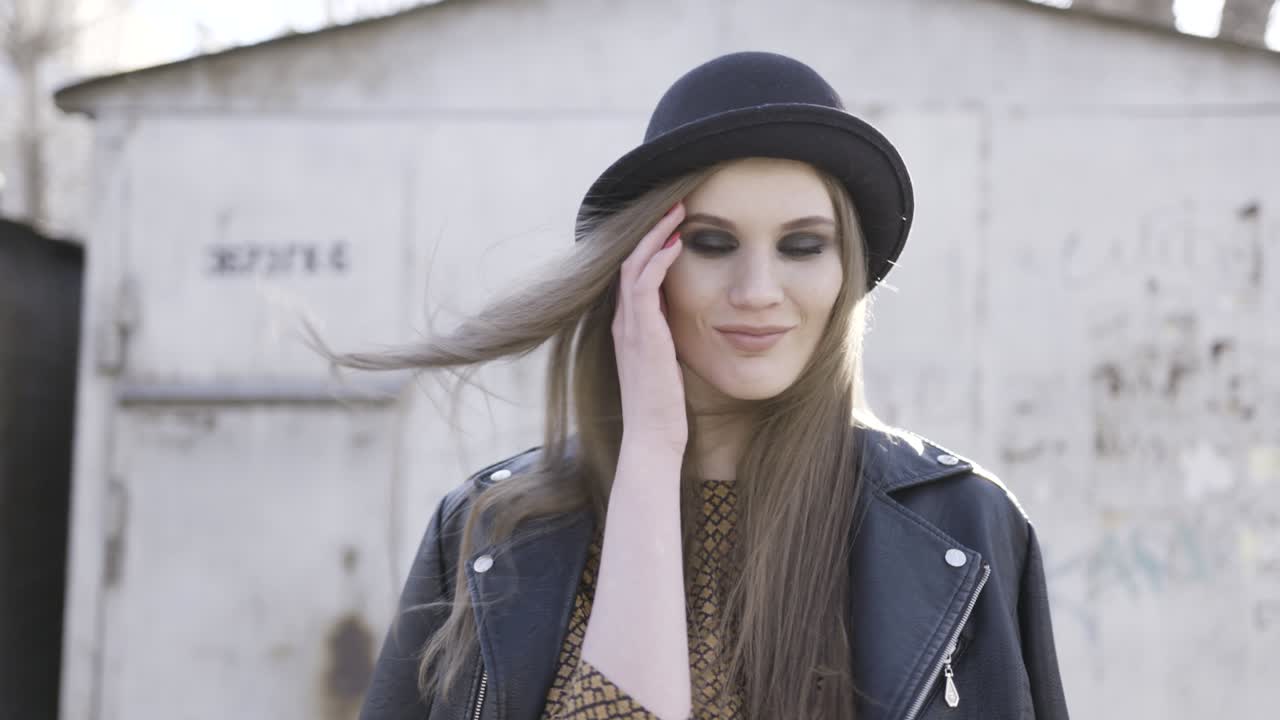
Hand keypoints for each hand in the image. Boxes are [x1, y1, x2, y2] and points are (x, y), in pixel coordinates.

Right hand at [612, 200, 687, 455]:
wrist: (652, 436)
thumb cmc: (663, 406)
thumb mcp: (665, 362)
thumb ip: (667, 336)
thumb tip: (682, 317)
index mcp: (629, 327)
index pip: (633, 274)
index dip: (650, 246)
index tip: (673, 225)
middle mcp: (623, 322)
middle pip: (629, 261)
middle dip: (652, 231)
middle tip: (674, 206)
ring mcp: (629, 327)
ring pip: (634, 266)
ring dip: (656, 236)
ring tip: (676, 212)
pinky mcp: (642, 334)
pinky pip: (644, 286)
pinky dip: (658, 261)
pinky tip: (676, 244)